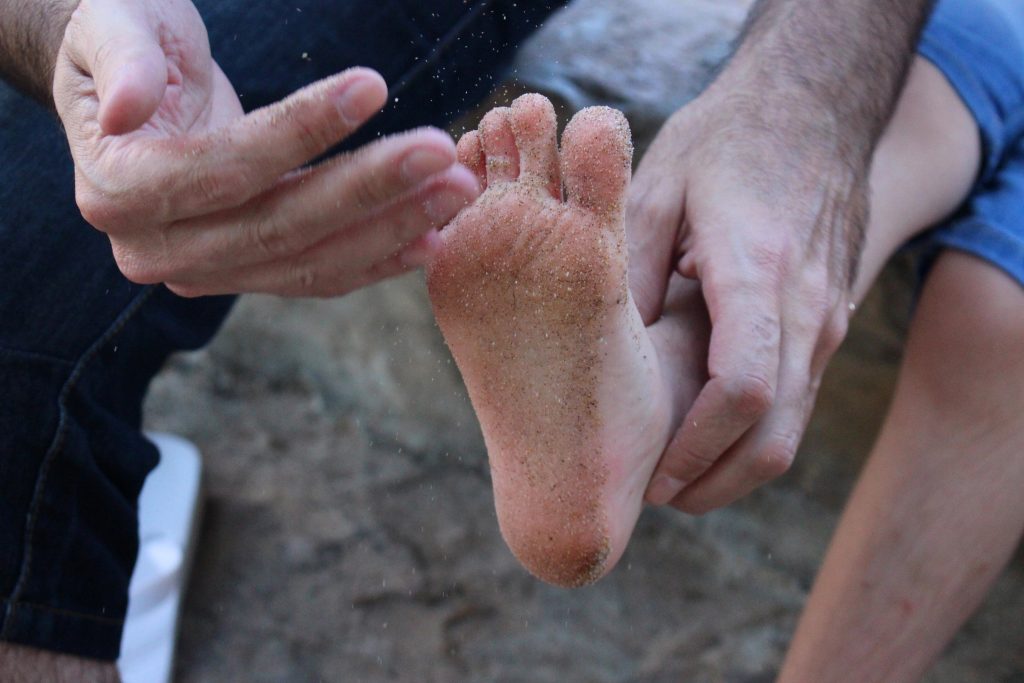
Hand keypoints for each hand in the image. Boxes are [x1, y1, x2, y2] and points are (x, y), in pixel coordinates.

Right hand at [53, 0, 478, 296]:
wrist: (134, 91)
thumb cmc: (125, 41)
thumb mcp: (113, 26)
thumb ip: (123, 60)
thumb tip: (126, 108)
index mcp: (115, 190)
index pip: (222, 168)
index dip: (299, 130)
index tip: (372, 85)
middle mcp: (157, 248)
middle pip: (278, 225)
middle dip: (369, 189)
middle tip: (444, 154)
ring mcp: (205, 269)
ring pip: (311, 259)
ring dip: (392, 227)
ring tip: (458, 188)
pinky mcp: (248, 272)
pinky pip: (321, 274)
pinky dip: (380, 257)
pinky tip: (434, 236)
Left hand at [628, 80, 863, 512]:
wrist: (814, 108)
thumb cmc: (728, 141)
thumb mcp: (659, 187)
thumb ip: (629, 268)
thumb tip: (605, 348)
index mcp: (757, 272)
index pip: (742, 390)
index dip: (695, 449)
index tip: (650, 475)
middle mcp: (806, 308)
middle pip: (774, 434)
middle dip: (714, 481)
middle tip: (654, 496)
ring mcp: (827, 320)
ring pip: (792, 428)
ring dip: (735, 469)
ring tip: (674, 482)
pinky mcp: (830, 323)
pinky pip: (798, 401)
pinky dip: (755, 436)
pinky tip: (708, 439)